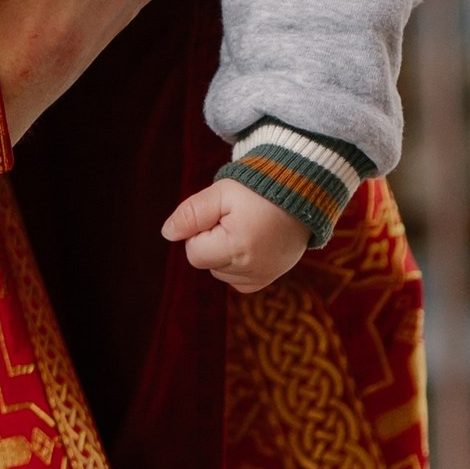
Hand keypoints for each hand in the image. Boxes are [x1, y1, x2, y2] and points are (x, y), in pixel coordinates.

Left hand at [162, 179, 307, 292]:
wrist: (301, 192)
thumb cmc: (258, 188)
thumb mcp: (221, 193)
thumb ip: (191, 213)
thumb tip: (168, 233)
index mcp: (237, 248)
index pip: (194, 252)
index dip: (200, 230)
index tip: (220, 213)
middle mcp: (251, 270)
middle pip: (207, 263)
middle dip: (212, 240)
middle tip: (235, 217)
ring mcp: (262, 277)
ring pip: (220, 272)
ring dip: (225, 252)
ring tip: (247, 227)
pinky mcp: (269, 279)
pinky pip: (237, 280)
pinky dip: (237, 263)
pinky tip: (250, 241)